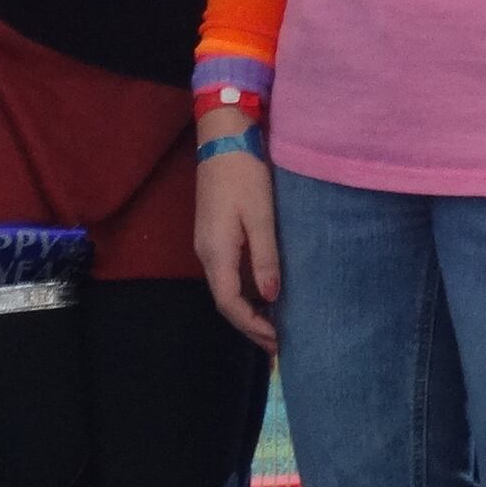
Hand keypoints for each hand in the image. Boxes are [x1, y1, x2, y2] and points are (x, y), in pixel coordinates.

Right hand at [197, 146, 281, 353]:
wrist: (223, 139)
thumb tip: (272, 297)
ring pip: (226, 290)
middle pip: (226, 302)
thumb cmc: (244, 175)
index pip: (230, 303)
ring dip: (248, 311)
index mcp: (216, 252)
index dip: (253, 326)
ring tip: (274, 327)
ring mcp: (208, 245)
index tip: (277, 341)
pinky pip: (228, 275)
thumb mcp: (261, 216)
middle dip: (250, 326)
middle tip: (278, 347)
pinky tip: (264, 296)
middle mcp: (207, 254)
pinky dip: (245, 293)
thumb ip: (265, 258)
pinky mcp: (214, 235)